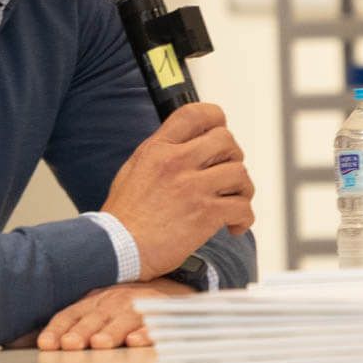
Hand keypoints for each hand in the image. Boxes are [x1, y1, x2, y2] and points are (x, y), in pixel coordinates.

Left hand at [36, 279, 193, 350]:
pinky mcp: (163, 315)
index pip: (70, 315)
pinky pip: (155, 324)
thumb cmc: (124, 308)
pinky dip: (145, 333)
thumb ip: (71, 325)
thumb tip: (32, 343)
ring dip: (110, 332)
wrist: (167, 290)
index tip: (45, 344)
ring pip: (122, 320)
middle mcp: (113, 303)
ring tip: (100, 343)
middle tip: (70, 344)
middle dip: (81, 331)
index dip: (57, 329)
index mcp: (93, 302)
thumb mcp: (96, 311)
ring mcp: (138, 308)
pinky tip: (136, 340)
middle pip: (94, 318)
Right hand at [102, 102, 253, 278]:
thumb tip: (185, 146)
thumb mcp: (134, 169)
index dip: (216, 120)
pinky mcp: (206, 214)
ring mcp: (192, 187)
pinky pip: (242, 208)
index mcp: (157, 148)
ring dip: (242, 190)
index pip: (195, 114)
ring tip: (232, 202)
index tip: (219, 133)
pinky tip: (232, 226)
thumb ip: (160, 153)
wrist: (119, 248)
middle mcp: (176, 162)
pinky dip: (243, 219)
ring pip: (240, 174)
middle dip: (233, 158)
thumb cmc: (124, 216)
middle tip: (226, 175)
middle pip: (226, 141)